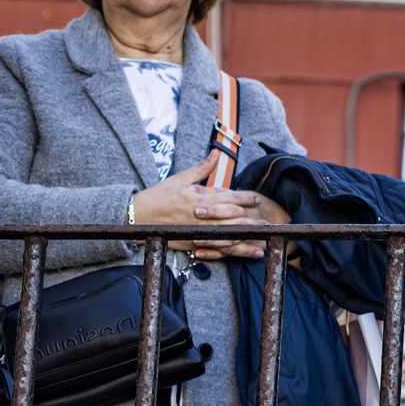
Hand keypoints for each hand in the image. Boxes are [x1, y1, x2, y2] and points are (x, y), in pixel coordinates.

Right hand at [131, 159, 285, 258]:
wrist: (136, 216)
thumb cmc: (158, 195)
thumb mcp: (179, 178)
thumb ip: (202, 168)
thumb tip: (217, 152)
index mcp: (200, 197)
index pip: (229, 197)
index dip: (245, 198)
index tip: (258, 199)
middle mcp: (201, 215)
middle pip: (232, 218)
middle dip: (251, 220)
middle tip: (267, 222)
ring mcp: (197, 231)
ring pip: (227, 236)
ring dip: (246, 239)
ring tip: (263, 240)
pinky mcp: (193, 243)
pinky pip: (217, 249)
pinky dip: (233, 251)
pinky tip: (247, 253)